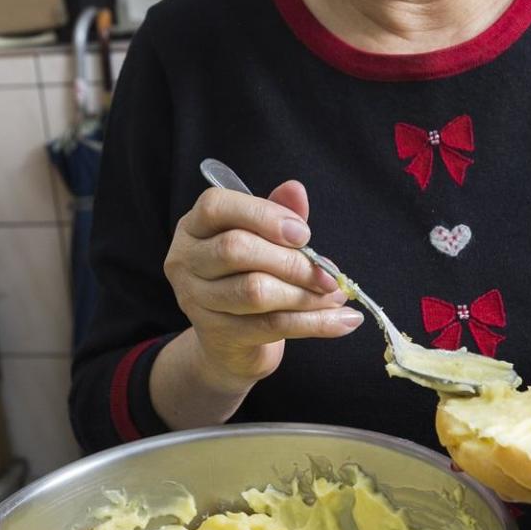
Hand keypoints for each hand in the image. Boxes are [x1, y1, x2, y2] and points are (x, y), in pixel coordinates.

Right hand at [165, 180, 362, 393]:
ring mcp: (196, 299)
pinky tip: (344, 320)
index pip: (216, 207)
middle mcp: (185, 260)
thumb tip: (296, 190)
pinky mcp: (217, 334)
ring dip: (306, 294)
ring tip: (338, 295)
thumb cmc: (248, 274)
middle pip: (235, 249)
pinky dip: (315, 323)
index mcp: (194, 226)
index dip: (263, 215)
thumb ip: (277, 212)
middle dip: (292, 261)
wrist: (231, 339)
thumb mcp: (262, 238)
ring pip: (254, 291)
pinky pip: (272, 326)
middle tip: (329, 274)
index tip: (304, 233)